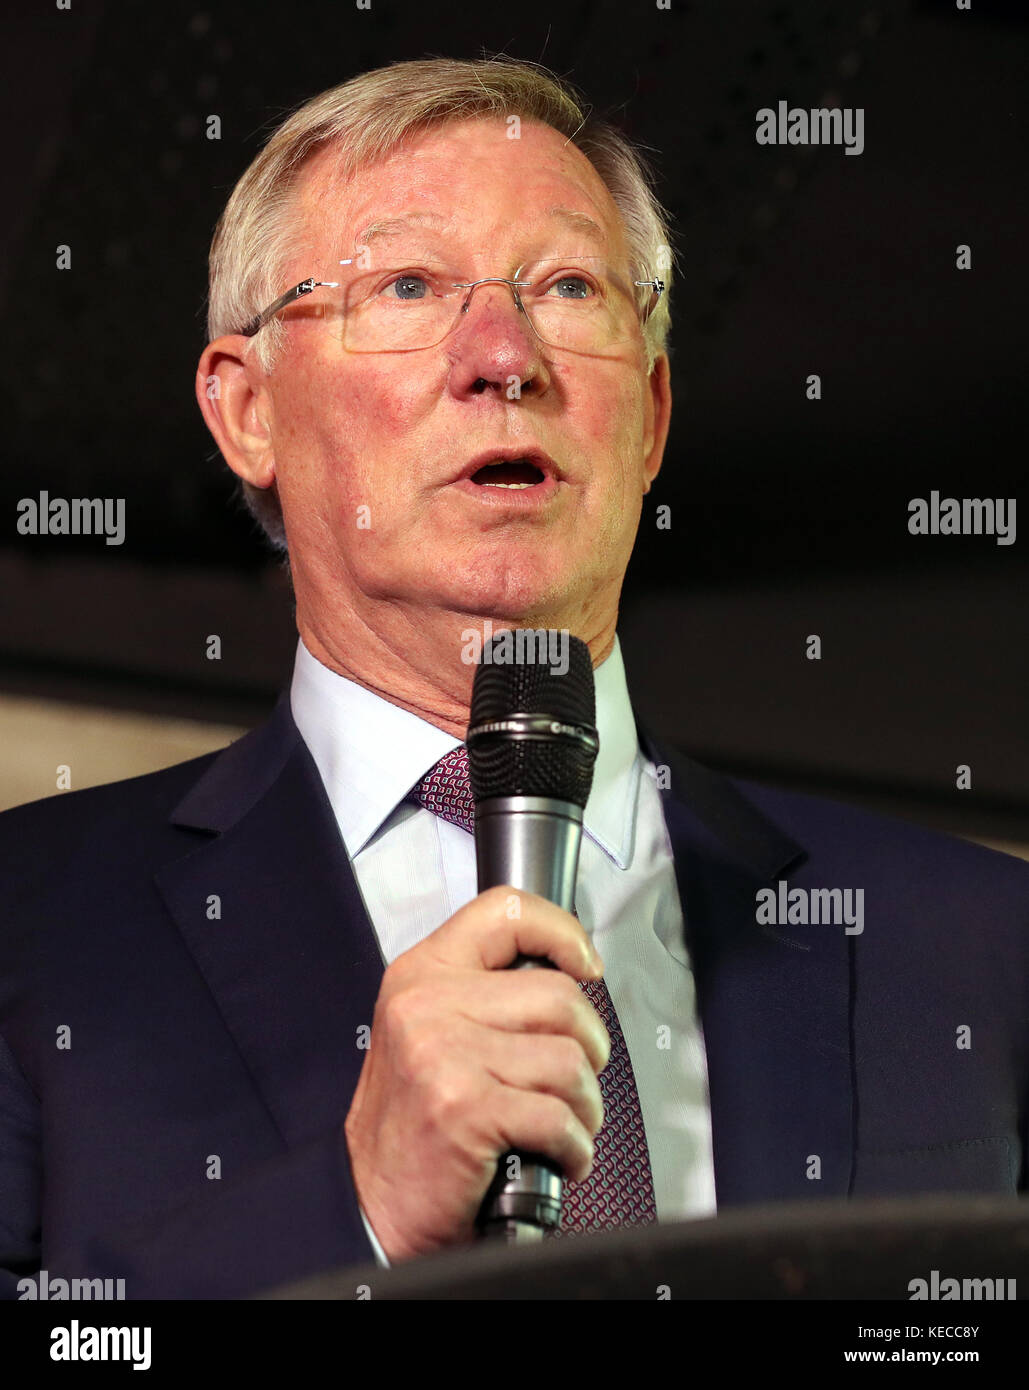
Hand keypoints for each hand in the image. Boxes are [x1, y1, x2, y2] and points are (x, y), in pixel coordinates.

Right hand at [343, 885, 608, 1262]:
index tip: (585, 966)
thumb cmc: (411, 1125)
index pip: (504, 911)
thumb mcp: (429, 1031)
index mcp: (422, 973)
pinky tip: (557, 1157)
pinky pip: (559, 1117)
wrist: (369, 1204)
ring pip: (569, 1060)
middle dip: (589, 1047)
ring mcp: (444, 1054)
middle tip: (574, 1080)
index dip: (561, 931)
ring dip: (585, 1105)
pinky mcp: (464, 1108)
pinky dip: (575, 1148)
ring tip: (564, 1124)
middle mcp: (428, 1004)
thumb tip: (567, 977)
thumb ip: (483, 994)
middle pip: (560, 996)